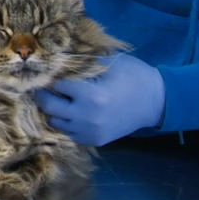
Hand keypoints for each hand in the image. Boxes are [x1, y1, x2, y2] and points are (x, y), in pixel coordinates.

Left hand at [34, 53, 164, 146]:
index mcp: (91, 95)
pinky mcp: (96, 140)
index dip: (50, 77)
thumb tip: (56, 58)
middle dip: (43, 95)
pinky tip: (73, 111)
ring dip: (54, 111)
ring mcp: (91, 132)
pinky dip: (67, 123)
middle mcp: (87, 117)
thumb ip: (82, 62)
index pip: (56, 86)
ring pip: (56, 123)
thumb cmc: (133, 76)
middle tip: (42, 86)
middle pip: (49, 107)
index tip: (46, 71)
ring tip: (59, 99)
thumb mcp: (110, 62)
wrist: (156, 101)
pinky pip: (70, 133)